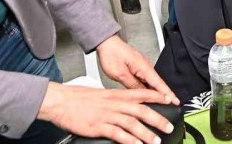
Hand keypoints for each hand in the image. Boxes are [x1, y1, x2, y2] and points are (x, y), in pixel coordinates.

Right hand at [38, 82, 175, 143]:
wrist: (61, 101)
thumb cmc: (78, 98)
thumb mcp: (102, 94)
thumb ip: (116, 100)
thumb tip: (127, 105)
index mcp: (116, 94)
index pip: (142, 93)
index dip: (158, 97)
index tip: (171, 101)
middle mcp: (115, 103)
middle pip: (142, 110)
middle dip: (158, 119)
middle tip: (169, 127)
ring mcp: (107, 115)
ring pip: (133, 123)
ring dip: (146, 133)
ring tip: (156, 140)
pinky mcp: (99, 126)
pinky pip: (118, 134)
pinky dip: (129, 141)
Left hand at [95, 36, 177, 98]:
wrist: (106, 43)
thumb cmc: (111, 54)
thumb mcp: (120, 73)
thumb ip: (132, 85)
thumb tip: (142, 94)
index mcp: (143, 67)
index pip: (159, 83)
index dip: (168, 93)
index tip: (176, 101)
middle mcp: (145, 66)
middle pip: (158, 84)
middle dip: (165, 95)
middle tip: (171, 106)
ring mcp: (142, 66)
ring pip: (151, 82)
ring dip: (156, 92)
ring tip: (160, 103)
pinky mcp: (138, 67)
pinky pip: (146, 79)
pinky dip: (148, 87)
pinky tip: (147, 94)